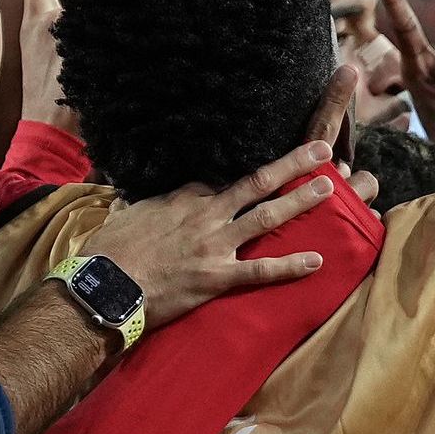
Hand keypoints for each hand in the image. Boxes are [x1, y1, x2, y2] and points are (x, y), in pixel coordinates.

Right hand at [85, 145, 338, 327]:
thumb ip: (143, 206)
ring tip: (330, 188)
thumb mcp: (127, 215)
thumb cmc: (110, 251)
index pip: (223, 180)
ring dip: (301, 201)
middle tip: (323, 149)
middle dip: (293, 164)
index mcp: (184, 198)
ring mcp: (215, 244)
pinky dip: (290, 266)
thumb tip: (133, 199)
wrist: (104, 284)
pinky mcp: (217, 277)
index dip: (249, 174)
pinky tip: (317, 261)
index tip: (273, 167)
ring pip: (267, 216)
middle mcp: (206, 215)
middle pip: (257, 182)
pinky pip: (261, 269)